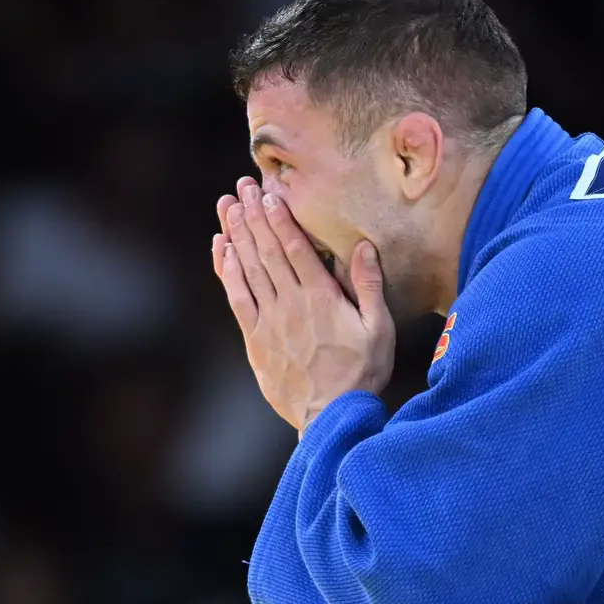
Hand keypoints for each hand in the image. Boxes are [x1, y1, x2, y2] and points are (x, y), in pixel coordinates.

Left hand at [212, 178, 394, 433]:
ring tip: (229, 206)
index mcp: (321, 298)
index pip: (295, 248)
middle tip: (243, 188)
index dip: (280, 218)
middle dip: (254, 216)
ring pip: (248, 269)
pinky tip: (223, 250)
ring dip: (237, 234)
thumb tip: (364, 246)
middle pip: (267, 251)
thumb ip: (370, 286)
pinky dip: (228, 271)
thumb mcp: (379, 329)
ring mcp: (269, 321)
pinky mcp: (256, 339)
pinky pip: (237, 298)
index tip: (269, 193)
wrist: (331, 416)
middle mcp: (291, 304)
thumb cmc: (362, 373)